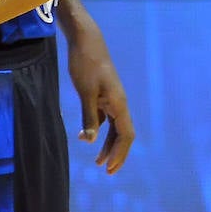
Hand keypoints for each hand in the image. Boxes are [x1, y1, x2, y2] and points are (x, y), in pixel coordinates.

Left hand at [66, 23, 134, 173]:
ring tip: (97, 161)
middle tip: (105, 171)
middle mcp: (120, 103)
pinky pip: (105, 118)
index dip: (119, 154)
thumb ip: (88, 117)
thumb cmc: (85, 64)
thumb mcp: (85, 92)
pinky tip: (87, 136)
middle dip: (116, 154)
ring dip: (108, 144)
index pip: (125, 137)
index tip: (108, 169)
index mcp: (119, 104)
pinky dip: (99, 130)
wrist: (85, 40)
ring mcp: (112, 99)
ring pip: (114, 128)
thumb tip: (88, 142)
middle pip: (123, 135)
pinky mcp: (102, 94)